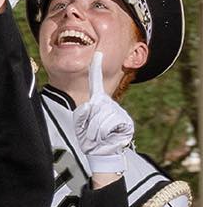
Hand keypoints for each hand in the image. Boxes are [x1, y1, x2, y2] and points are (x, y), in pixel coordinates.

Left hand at [74, 52, 133, 175]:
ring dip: (94, 132)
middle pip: (93, 108)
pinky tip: (107, 138)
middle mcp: (108, 104)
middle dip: (87, 124)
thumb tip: (89, 104)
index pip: (96, 83)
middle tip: (90, 133)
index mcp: (98, 102)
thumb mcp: (82, 125)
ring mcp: (117, 112)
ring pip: (100, 119)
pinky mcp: (124, 122)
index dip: (96, 68)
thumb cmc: (91, 139)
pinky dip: (102, 135)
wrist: (103, 153)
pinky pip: (107, 126)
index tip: (98, 53)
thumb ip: (83, 114)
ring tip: (97, 137)